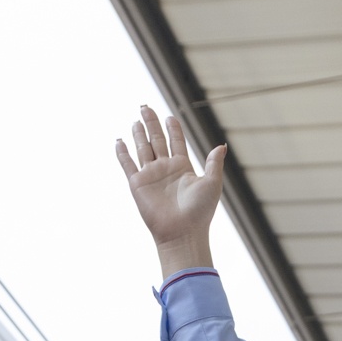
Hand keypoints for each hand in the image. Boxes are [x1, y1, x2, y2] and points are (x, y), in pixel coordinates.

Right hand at [115, 104, 225, 277]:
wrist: (182, 233)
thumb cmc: (200, 212)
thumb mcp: (212, 183)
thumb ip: (214, 163)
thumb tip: (222, 145)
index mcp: (182, 167)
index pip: (176, 141)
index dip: (173, 129)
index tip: (170, 116)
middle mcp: (165, 169)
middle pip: (157, 140)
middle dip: (151, 123)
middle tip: (145, 107)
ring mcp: (151, 176)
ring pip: (143, 149)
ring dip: (139, 134)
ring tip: (136, 119)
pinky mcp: (138, 185)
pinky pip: (128, 165)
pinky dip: (122, 153)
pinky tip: (119, 141)